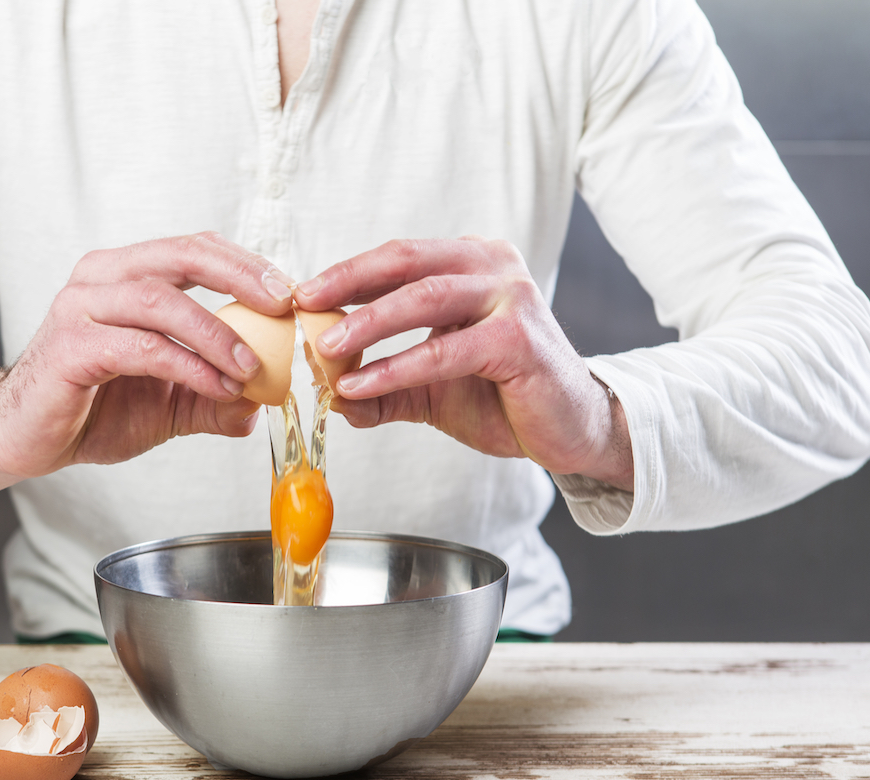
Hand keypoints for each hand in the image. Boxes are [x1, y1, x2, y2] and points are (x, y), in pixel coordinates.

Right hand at [0, 232, 294, 509]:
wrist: (25, 438)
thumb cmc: (92, 409)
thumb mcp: (170, 404)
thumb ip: (214, 397)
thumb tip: (263, 402)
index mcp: (126, 275)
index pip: (195, 249)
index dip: (246, 264)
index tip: (288, 294)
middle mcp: (101, 278)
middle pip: (182, 254)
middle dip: (241, 276)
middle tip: (281, 306)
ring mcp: (81, 308)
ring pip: (162, 301)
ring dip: (217, 334)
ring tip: (251, 368)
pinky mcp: (71, 347)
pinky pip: (143, 347)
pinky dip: (189, 366)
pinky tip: (217, 387)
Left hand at [294, 236, 633, 490]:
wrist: (569, 431)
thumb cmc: (504, 398)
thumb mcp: (429, 388)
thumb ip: (382, 385)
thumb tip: (326, 393)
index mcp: (470, 264)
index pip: (396, 258)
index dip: (344, 274)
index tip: (300, 295)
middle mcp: (493, 267)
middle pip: (404, 262)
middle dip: (345, 283)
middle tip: (302, 308)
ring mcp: (511, 297)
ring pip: (423, 297)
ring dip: (366, 323)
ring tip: (323, 349)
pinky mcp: (519, 339)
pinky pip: (444, 350)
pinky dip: (396, 366)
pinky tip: (360, 384)